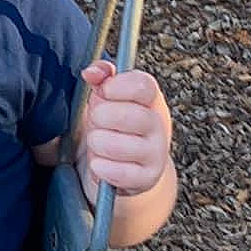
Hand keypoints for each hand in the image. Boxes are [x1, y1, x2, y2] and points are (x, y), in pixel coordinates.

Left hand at [77, 61, 171, 198]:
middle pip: (131, 115)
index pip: (143, 85)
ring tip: (96, 142)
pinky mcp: (147, 178)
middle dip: (101, 117)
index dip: (118, 86)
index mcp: (150, 100)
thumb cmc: (114, 128)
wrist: (127, 170)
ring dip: (98, 143)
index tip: (103, 91)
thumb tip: (91, 72)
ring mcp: (156, 153)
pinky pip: (119, 172)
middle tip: (96, 120)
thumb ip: (102, 78)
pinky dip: (101, 168)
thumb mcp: (107, 99)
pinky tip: (99, 164)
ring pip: (119, 145)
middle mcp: (159, 125)